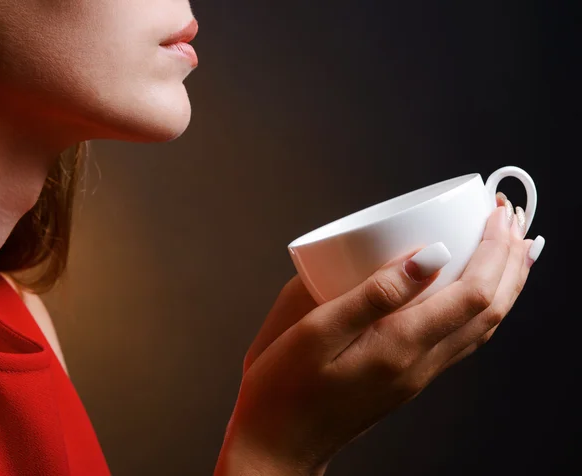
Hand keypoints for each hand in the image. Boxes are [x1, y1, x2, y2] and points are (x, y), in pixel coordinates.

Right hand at [215, 193, 544, 475]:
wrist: (279, 445)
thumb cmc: (285, 389)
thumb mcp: (317, 332)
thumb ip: (374, 294)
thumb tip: (431, 256)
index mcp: (400, 346)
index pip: (474, 293)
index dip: (494, 251)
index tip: (498, 214)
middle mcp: (420, 363)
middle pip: (491, 310)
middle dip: (510, 262)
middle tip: (514, 222)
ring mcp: (417, 374)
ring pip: (482, 327)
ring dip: (504, 285)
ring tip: (510, 252)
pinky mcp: (407, 377)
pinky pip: (462, 338)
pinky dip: (481, 307)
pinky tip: (473, 293)